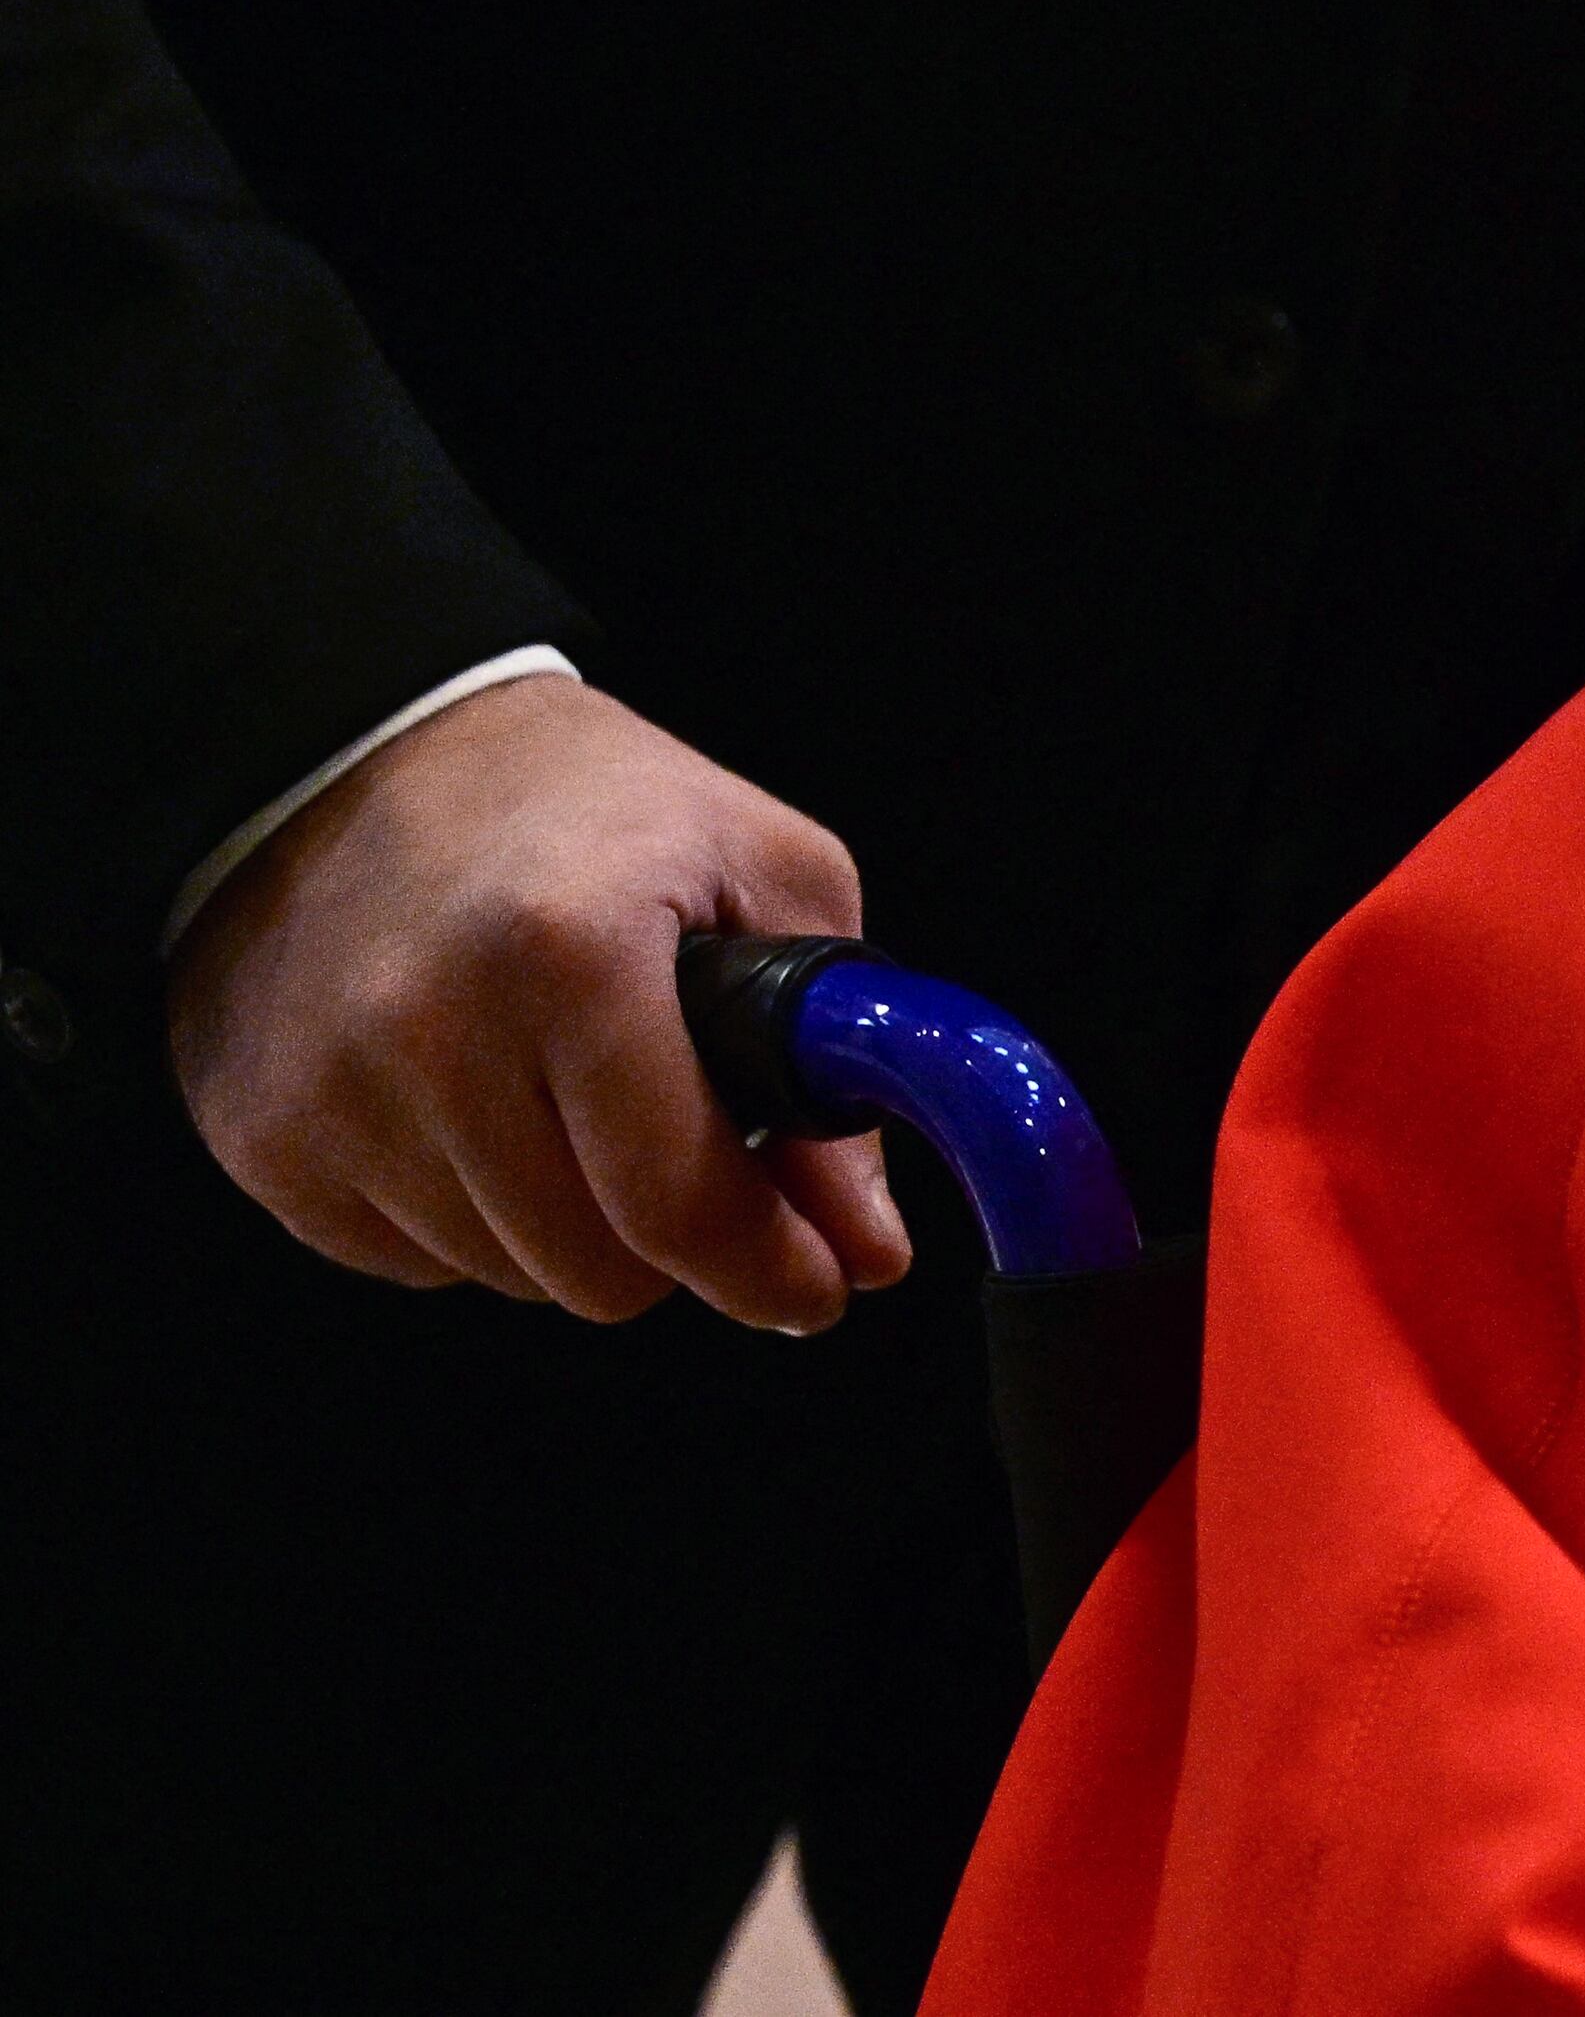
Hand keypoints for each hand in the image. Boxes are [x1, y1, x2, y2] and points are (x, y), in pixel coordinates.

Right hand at [168, 677, 913, 1330]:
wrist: (366, 751)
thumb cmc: (589, 805)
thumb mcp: (764, 869)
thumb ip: (839, 1066)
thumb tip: (865, 1244)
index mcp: (569, 953)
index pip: (677, 1203)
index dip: (769, 1270)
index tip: (817, 1288)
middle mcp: (428, 1033)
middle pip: (594, 1271)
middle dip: (673, 1240)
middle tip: (691, 1152)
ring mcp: (329, 1096)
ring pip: (506, 1277)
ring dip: (570, 1226)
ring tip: (575, 1099)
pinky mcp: (263, 1138)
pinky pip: (408, 1262)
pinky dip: (472, 1217)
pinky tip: (485, 1110)